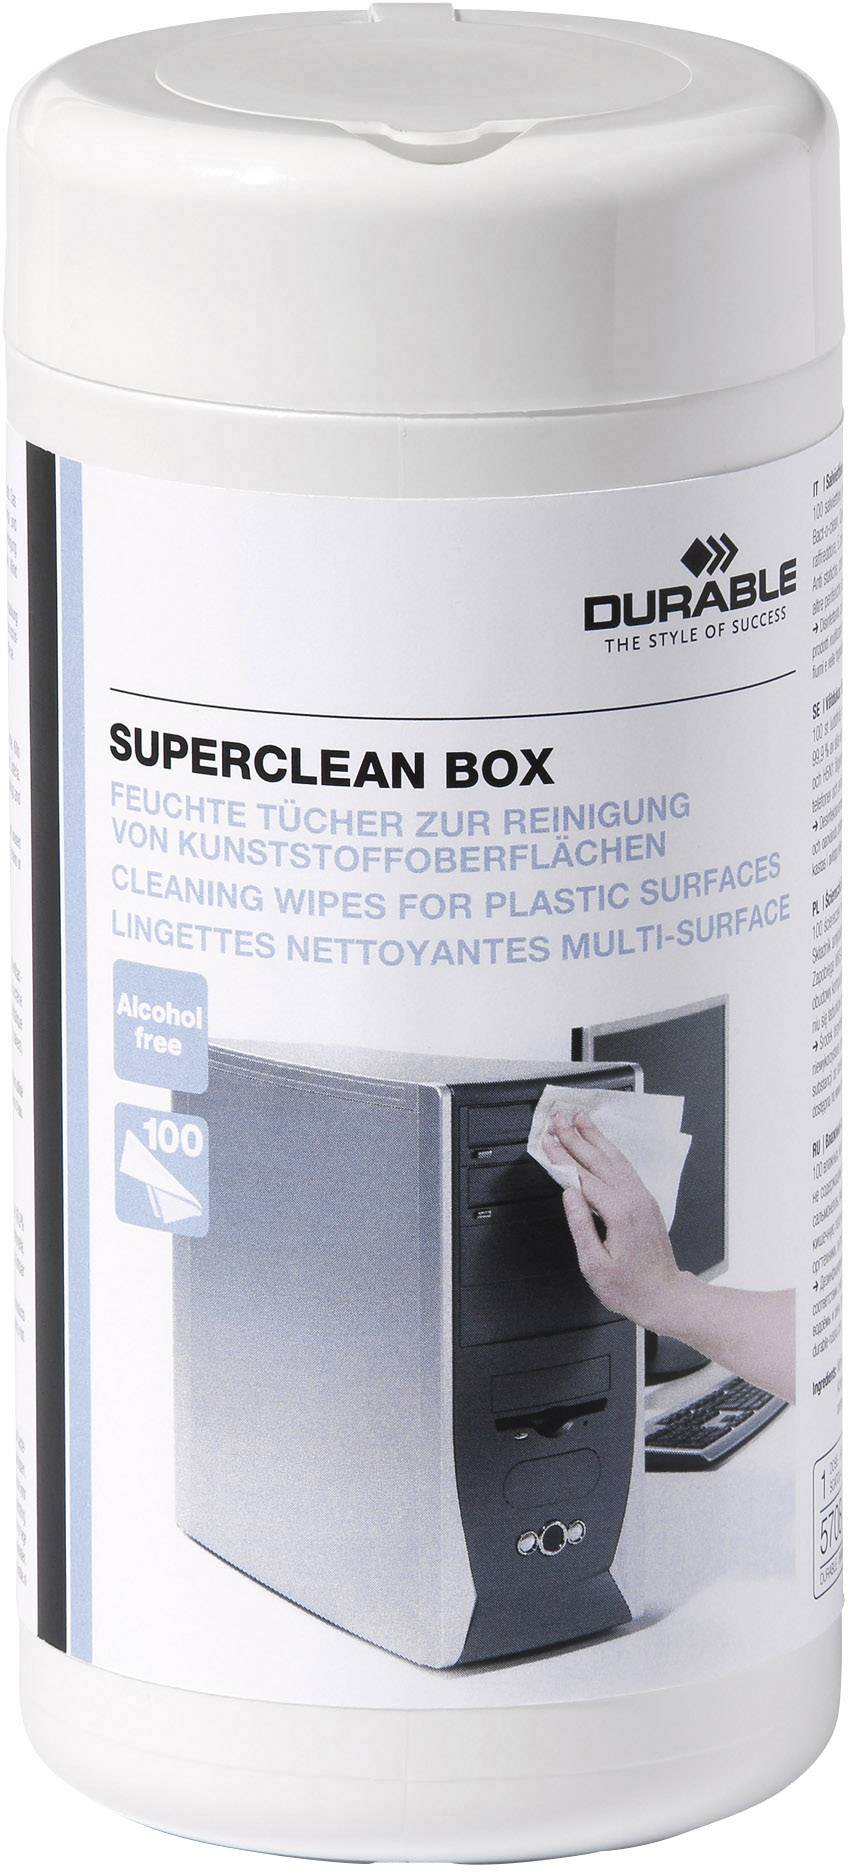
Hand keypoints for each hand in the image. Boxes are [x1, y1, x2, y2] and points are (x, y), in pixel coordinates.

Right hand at [545, 1111, 683, 1331]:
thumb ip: (580, 1225)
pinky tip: (602, 1143)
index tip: (547, 1140)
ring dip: (595, 1137)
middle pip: (599, 1160)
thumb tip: (569, 1194)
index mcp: (619, 1213)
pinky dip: (610, 1150)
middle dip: (576, 1137)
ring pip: (615, 1158)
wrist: (665, 1295)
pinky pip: (625, 1167)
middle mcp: (634, 1199)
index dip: (562, 1156)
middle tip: (558, 1117)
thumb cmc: (631, 1288)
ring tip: (580, 1119)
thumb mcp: (595, 1264)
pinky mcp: (646, 1201)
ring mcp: (643, 1198)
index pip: (583, 1177)